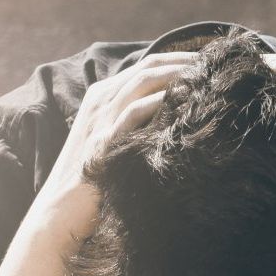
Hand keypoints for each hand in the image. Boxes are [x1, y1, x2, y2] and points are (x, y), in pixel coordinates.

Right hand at [37, 51, 197, 241]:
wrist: (61, 214)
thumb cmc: (93, 186)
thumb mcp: (116, 148)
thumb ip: (137, 130)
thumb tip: (173, 124)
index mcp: (103, 98)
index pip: (146, 67)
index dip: (179, 62)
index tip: (209, 67)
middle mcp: (100, 102)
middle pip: (148, 68)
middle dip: (184, 63)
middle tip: (215, 68)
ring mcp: (100, 120)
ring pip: (142, 82)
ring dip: (177, 77)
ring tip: (205, 79)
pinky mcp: (102, 142)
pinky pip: (134, 112)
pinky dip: (159, 103)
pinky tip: (183, 102)